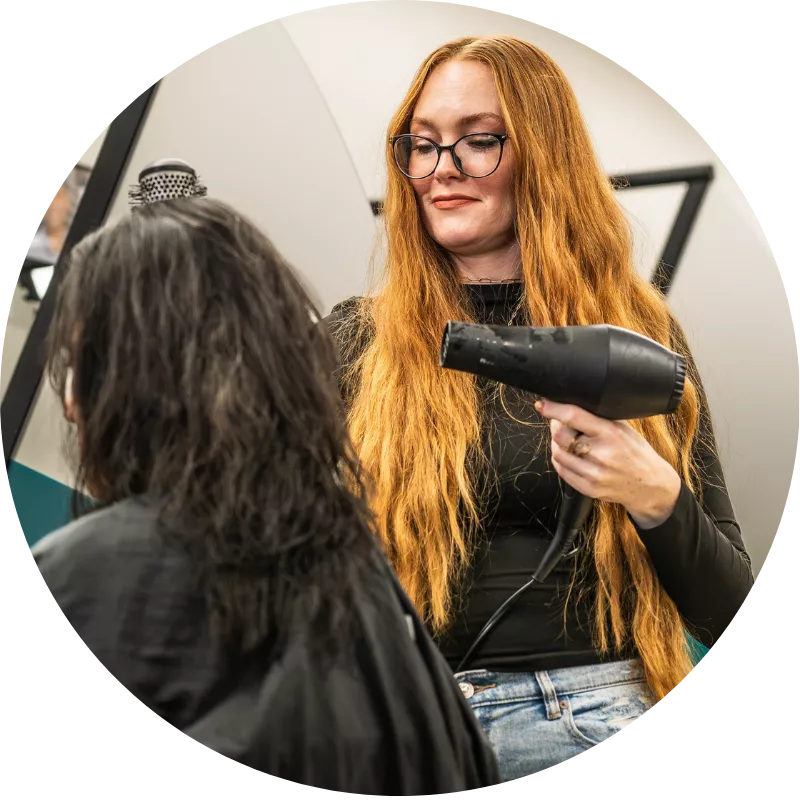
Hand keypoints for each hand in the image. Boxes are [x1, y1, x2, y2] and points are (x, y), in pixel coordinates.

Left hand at [535, 399, 681, 529]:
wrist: (649, 485)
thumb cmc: (635, 452)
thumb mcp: (623, 428)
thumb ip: (598, 418)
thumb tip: (569, 404)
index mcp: (611, 433)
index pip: (574, 416)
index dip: (554, 409)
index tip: (543, 404)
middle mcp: (601, 454)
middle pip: (560, 435)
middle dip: (555, 425)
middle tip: (559, 421)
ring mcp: (593, 473)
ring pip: (557, 452)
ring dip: (556, 443)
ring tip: (568, 439)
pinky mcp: (588, 488)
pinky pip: (561, 469)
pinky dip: (560, 458)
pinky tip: (570, 454)